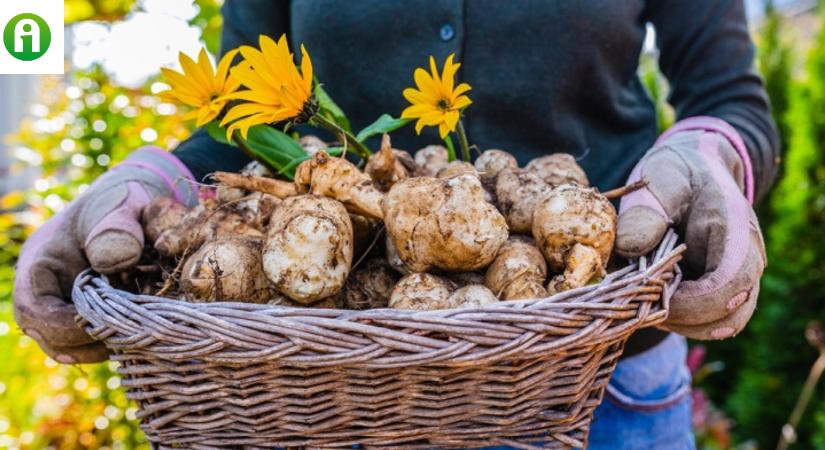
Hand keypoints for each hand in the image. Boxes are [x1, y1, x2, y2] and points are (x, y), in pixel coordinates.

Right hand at [13, 148, 196, 362]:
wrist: (130, 204)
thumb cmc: (122, 201)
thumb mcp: (122, 206)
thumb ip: (118, 228)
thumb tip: (115, 262)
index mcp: (41, 262)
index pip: (35, 309)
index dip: (66, 326)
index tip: (107, 326)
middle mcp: (44, 289)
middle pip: (48, 335)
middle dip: (88, 342)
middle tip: (130, 339)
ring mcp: (61, 304)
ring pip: (68, 345)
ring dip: (101, 346)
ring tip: (138, 338)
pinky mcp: (83, 314)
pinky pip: (88, 341)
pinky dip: (113, 341)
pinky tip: (141, 335)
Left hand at [615, 117, 765, 339]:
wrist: (697, 167)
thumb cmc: (679, 171)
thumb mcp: (660, 178)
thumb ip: (646, 210)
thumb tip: (629, 247)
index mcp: (735, 231)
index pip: (730, 285)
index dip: (691, 300)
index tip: (653, 289)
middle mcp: (747, 260)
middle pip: (728, 316)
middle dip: (680, 315)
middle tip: (641, 294)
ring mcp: (738, 279)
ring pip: (719, 326)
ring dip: (680, 321)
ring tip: (646, 294)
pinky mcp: (722, 290)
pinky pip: (708, 321)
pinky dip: (679, 319)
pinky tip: (654, 296)